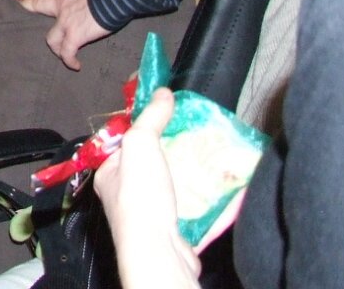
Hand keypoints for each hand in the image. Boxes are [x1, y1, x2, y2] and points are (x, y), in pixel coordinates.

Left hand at [13, 0, 111, 69]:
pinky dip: (70, 60)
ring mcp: (65, 21)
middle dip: (28, 6)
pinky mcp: (74, 36)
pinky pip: (67, 52)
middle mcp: (62, 4)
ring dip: (54, 47)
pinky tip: (76, 65)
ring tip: (59, 53)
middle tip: (19, 7)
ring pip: (51, 38)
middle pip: (39, 4)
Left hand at [94, 89, 202, 288]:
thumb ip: (150, 117)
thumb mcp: (140, 144)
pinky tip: (232, 187)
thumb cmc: (140, 197)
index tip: (165, 112)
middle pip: (154, 166)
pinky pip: (201, 213)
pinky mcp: (180, 235)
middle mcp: (128, 197)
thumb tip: (161, 91)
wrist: (158, 252)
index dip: (143, 125)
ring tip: (217, 154)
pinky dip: (217, 201)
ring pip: (178, 190)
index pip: (124, 143)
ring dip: (197, 174)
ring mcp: (155, 218)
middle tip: (197, 132)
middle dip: (175, 150)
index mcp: (111, 175)